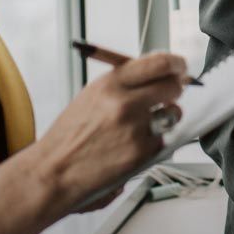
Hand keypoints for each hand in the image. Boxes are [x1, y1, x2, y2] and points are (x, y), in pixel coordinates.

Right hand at [34, 52, 185, 216]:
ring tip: (144, 125)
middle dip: (176, 88)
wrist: (54, 170)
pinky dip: (153, 142)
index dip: (175, 63)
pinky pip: (163, 140)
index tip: (179, 66)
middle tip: (172, 92)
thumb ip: (125, 83)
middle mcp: (124, 102)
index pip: (158, 63)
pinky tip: (132, 146)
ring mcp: (135, 129)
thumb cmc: (71, 134)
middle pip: (172, 86)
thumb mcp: (92, 95)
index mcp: (110, 83)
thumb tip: (158, 72)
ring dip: (167, 117)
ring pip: (173, 114)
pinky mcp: (141, 153)